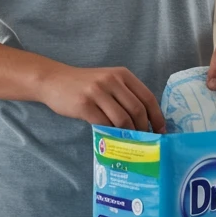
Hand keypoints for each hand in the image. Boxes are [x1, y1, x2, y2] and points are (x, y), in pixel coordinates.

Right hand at [40, 65, 165, 132]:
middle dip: (144, 129)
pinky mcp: (84, 105)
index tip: (161, 131)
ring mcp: (97, 92)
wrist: (54, 80)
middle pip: (137, 109)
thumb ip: (125, 95)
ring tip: (130, 142)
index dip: (157, 116)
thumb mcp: (108, 81)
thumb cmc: (85, 85)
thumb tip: (146, 121)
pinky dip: (111, 134)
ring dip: (129, 134)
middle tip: (145, 141)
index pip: (147, 97)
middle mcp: (112, 80)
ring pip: (122, 119)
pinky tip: (113, 139)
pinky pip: (104, 124)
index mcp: (122, 74)